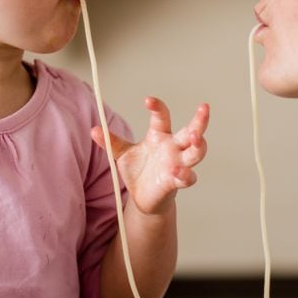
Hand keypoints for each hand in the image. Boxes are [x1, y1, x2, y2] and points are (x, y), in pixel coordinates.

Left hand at [92, 98, 209, 215]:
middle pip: (192, 131)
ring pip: (196, 152)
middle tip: (204, 108)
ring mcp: (178, 164)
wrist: (142, 197)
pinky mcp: (177, 182)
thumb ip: (111, 142)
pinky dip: (184, 174)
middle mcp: (173, 147)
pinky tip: (177, 171)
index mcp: (160, 136)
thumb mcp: (121, 154)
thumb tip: (94, 130)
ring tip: (196, 137)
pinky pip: (187, 178)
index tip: (148, 100)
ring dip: (199, 145)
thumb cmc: (138, 171)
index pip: (162, 117)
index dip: (157, 107)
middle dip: (200, 120)